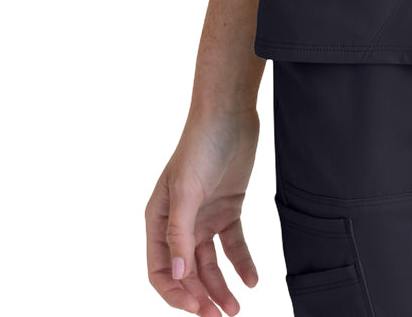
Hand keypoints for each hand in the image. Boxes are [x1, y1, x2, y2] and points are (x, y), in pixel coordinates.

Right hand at [145, 105, 261, 314]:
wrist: (230, 113)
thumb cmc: (201, 145)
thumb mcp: (187, 190)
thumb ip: (180, 233)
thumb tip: (177, 275)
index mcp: (159, 219)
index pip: (161, 270)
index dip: (176, 293)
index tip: (197, 309)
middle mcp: (179, 222)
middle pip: (186, 272)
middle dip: (201, 296)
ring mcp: (204, 217)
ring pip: (210, 264)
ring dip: (221, 287)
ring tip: (235, 309)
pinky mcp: (228, 209)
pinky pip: (233, 245)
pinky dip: (241, 263)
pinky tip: (252, 280)